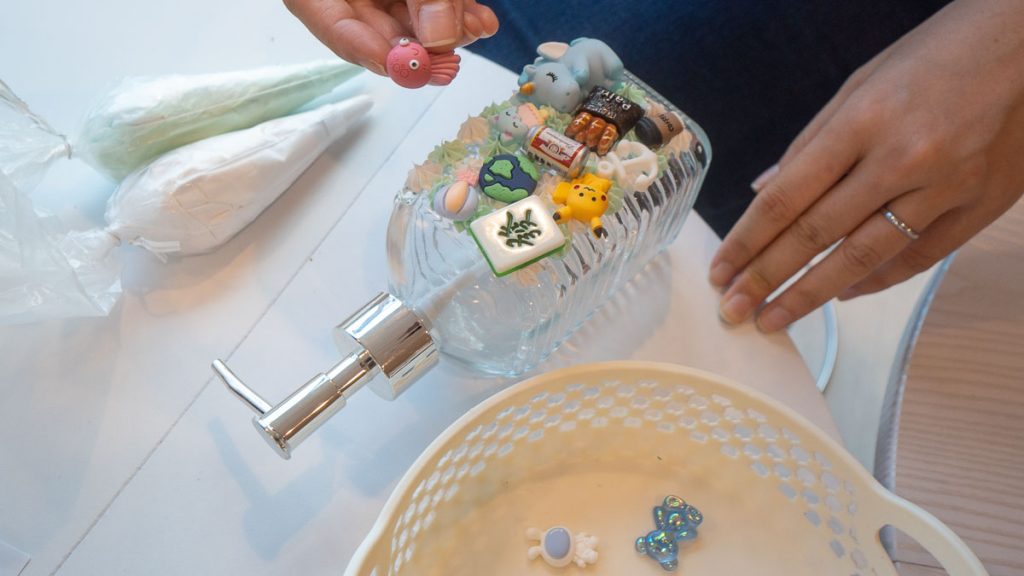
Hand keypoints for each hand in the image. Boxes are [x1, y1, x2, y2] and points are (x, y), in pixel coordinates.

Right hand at [284, 0, 497, 75]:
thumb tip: (439, 36)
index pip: (326, 21)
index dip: (365, 48)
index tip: (402, 65)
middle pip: (374, 27)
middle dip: (421, 46)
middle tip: (450, 57)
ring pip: (406, 19)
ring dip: (446, 31)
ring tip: (475, 28)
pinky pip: (424, 4)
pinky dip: (453, 14)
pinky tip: (478, 21)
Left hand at [709, 0, 1023, 332]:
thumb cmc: (936, 56)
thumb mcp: (861, 83)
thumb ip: (810, 143)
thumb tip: (762, 192)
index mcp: (862, 121)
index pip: (787, 198)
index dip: (747, 242)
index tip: (721, 271)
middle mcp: (902, 159)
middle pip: (818, 234)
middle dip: (769, 278)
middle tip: (736, 310)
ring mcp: (945, 187)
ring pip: (865, 256)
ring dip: (813, 294)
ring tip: (777, 319)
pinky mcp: (979, 205)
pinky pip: (918, 257)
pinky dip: (876, 281)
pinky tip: (841, 295)